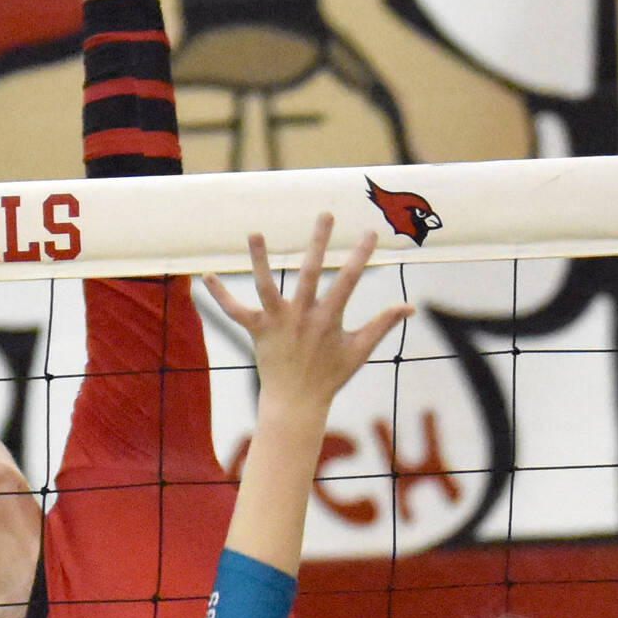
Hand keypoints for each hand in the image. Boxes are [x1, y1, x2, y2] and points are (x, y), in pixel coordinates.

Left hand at [204, 214, 413, 412]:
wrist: (297, 403)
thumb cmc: (331, 376)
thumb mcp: (360, 350)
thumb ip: (383, 324)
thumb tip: (410, 307)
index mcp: (329, 319)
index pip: (350, 281)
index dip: (362, 256)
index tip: (371, 232)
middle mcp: (302, 316)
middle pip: (311, 272)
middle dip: (320, 242)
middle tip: (325, 214)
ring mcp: (278, 322)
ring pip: (266, 286)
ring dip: (260, 259)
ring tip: (256, 232)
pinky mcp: (257, 330)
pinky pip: (234, 311)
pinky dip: (220, 296)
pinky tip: (207, 277)